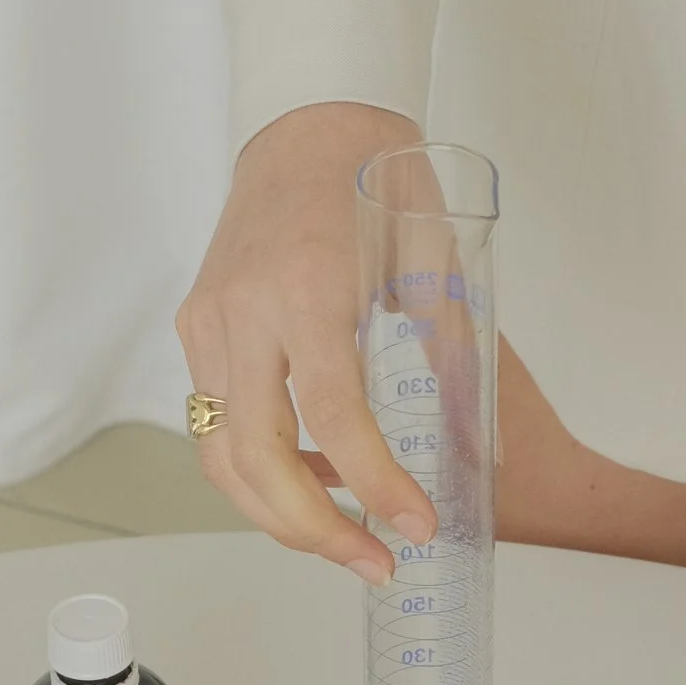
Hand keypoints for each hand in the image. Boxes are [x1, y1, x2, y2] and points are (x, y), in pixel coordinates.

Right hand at [175, 104, 437, 586]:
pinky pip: (215, 423)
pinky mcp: (197, 327)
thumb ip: (453, 356)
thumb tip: (487, 451)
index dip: (376, 482)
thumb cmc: (374, 178)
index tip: (416, 526)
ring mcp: (209, 321)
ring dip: (281, 516)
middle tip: (378, 564)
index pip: (334, 415)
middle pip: (258, 457)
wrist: (308, 120)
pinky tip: (311, 487)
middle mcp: (244, 310)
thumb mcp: (432, 258)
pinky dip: (259, 470)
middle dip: (317, 530)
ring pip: (222, 454)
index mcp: (307, 288)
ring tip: (347, 544)